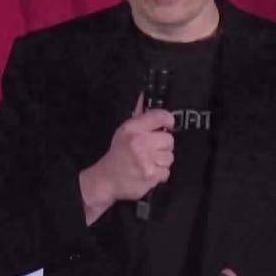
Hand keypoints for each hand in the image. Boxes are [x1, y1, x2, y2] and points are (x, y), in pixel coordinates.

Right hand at [79, 93, 174, 223]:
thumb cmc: (118, 153)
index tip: (167, 125)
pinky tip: (148, 171)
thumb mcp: (124, 131)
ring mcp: (146, 160)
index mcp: (132, 128)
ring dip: (161, 160)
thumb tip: (143, 96)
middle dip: (162, 145)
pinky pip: (166, 171)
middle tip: (151, 149)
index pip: (161, 116)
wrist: (106, 179)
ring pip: (169, 157)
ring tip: (148, 161)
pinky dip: (159, 174)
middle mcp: (139, 142)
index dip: (168, 120)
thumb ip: (139, 116)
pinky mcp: (150, 175)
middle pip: (169, 139)